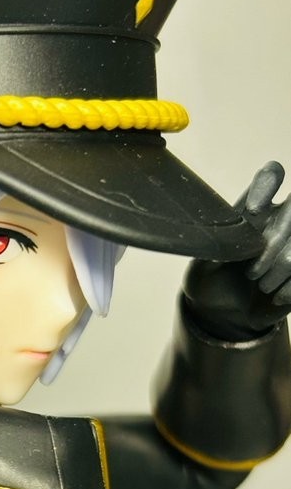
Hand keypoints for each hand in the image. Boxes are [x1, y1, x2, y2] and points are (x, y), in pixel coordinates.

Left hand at [182, 161, 290, 341]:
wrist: (223, 313)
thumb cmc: (213, 278)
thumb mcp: (207, 258)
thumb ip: (220, 241)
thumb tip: (239, 231)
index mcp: (256, 208)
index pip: (271, 175)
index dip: (267, 186)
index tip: (254, 211)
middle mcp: (281, 219)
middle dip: (274, 242)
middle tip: (251, 272)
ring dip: (279, 269)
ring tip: (261, 285)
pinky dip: (290, 287)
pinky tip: (275, 296)